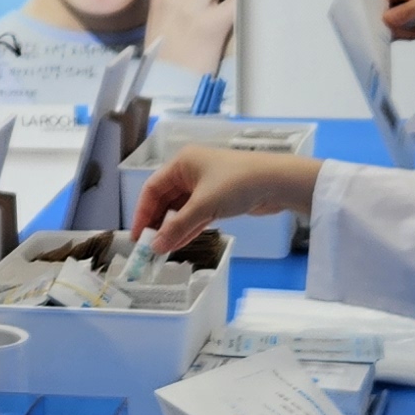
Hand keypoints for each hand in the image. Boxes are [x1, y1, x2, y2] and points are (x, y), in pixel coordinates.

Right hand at [134, 144, 319, 256]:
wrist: (277, 182)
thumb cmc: (237, 184)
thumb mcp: (203, 205)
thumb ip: (177, 227)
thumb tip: (155, 246)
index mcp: (181, 163)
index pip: (152, 189)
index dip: (142, 213)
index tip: (137, 236)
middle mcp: (190, 172)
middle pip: (165, 200)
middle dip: (157, 223)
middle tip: (149, 246)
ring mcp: (205, 185)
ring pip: (181, 210)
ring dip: (172, 229)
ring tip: (162, 250)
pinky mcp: (218, 198)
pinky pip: (196, 215)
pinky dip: (188, 228)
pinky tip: (179, 244)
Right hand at [377, 0, 414, 42]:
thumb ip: (409, 11)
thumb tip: (385, 19)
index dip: (379, 14)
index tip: (392, 27)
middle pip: (375, 15)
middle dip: (396, 27)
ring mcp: (385, 6)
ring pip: (382, 28)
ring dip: (403, 33)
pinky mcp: (389, 20)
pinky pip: (389, 34)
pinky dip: (406, 36)